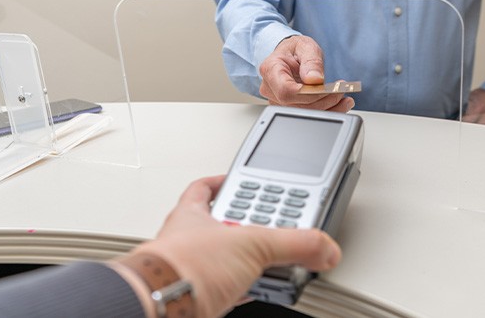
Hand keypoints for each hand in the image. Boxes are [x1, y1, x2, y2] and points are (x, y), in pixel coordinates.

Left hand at [132, 176, 340, 317]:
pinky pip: (227, 287)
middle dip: (249, 224)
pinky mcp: (199, 295)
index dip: (226, 181)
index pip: (206, 187)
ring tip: (273, 260)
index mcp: (193, 212)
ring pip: (226, 257)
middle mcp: (190, 238)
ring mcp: (194, 268)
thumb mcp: (252, 243)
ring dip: (249, 260)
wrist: (161, 311)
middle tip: (272, 225)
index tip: (245, 181)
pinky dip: (246, 287)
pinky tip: (259, 289)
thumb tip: (323, 246)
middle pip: (223, 222)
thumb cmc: (182, 266)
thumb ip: (294, 243)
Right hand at [259, 35, 354, 112]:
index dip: (308, 94)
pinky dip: (324, 111)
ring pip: (301, 113)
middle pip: (295, 105)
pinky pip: (305, 114)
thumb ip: (311, 62)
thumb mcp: (306, 47)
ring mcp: (276, 100)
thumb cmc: (295, 50)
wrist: (290, 55)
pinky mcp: (287, 107)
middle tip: (340, 92)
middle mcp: (270, 88)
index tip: (326, 89)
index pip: (286, 91)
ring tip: (344, 100)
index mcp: (271, 69)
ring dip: (326, 109)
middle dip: (322, 102)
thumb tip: (315, 79)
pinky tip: (338, 105)